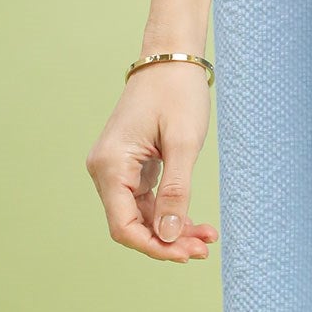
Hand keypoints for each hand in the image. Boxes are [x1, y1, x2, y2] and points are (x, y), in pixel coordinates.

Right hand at [85, 64, 219, 262]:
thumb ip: (175, 192)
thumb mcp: (183, 144)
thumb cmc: (177, 93)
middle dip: (167, 241)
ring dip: (171, 229)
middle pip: (132, 224)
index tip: (186, 254)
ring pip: (140, 215)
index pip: (123, 226)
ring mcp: (115, 168)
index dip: (153, 247)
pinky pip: (145, 200)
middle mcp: (105, 170)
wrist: (171, 57)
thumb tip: (167, 237)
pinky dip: (168, 213)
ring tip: (206, 238)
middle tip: (204, 249)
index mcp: (110, 165)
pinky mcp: (129, 165)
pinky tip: (193, 223)